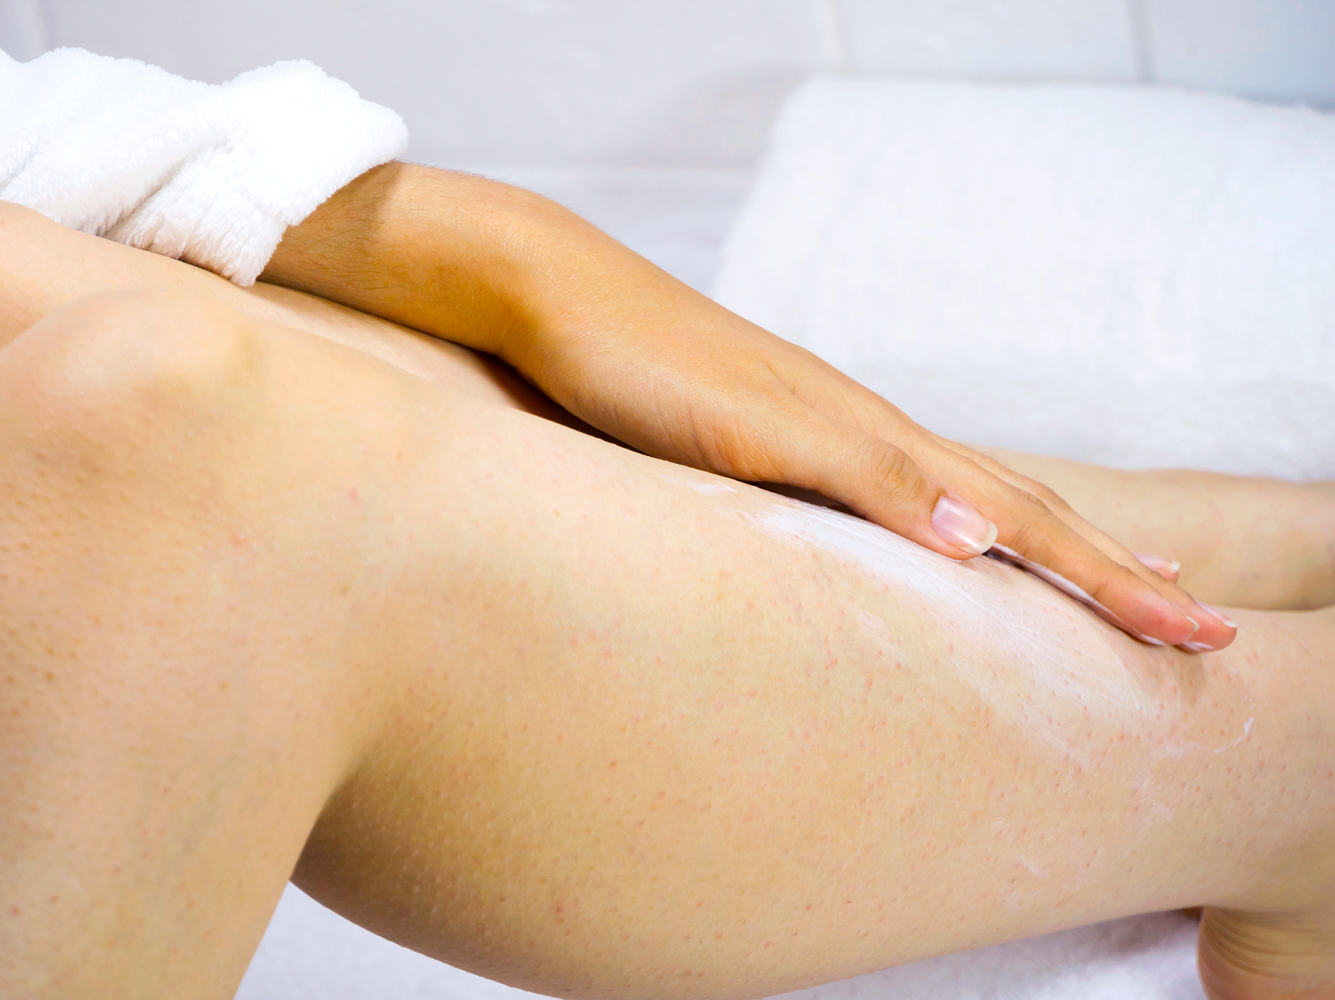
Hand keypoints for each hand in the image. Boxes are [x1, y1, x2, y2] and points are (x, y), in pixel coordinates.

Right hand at [262, 163, 1233, 649]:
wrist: (557, 295)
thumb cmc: (636, 385)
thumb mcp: (722, 473)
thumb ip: (783, 522)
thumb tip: (839, 587)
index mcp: (858, 450)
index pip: (996, 510)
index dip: (1082, 562)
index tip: (1154, 608)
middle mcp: (859, 430)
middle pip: (1013, 504)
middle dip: (1112, 572)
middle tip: (1204, 630)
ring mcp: (811, 421)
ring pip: (961, 490)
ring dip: (1061, 549)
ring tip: (1150, 606)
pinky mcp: (749, 419)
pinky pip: (846, 469)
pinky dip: (916, 506)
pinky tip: (971, 542)